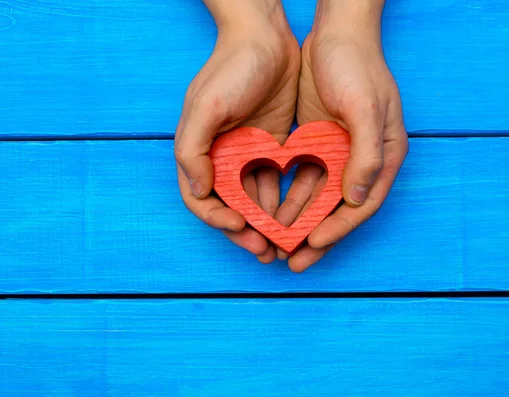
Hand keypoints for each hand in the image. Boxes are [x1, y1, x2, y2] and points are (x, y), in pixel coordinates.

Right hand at [175, 0, 299, 263]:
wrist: (266, 38)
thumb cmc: (231, 68)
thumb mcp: (206, 106)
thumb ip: (192, 149)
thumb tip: (197, 189)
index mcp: (199, 151)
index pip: (200, 198)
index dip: (217, 218)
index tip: (239, 226)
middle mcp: (221, 157)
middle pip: (230, 205)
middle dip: (246, 230)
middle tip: (265, 250)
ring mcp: (248, 153)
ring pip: (255, 198)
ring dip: (266, 223)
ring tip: (282, 245)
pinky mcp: (273, 147)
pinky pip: (276, 180)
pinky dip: (282, 200)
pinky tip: (295, 216)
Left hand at [275, 0, 408, 271]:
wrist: (335, 32)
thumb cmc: (357, 66)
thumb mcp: (366, 108)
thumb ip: (365, 156)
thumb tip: (356, 199)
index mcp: (384, 155)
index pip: (362, 203)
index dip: (339, 228)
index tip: (313, 246)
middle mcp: (363, 159)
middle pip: (339, 208)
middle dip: (316, 236)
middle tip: (292, 262)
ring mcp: (340, 151)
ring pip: (319, 197)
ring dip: (299, 220)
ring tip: (277, 243)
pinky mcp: (318, 142)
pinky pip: (304, 177)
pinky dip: (290, 195)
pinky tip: (273, 211)